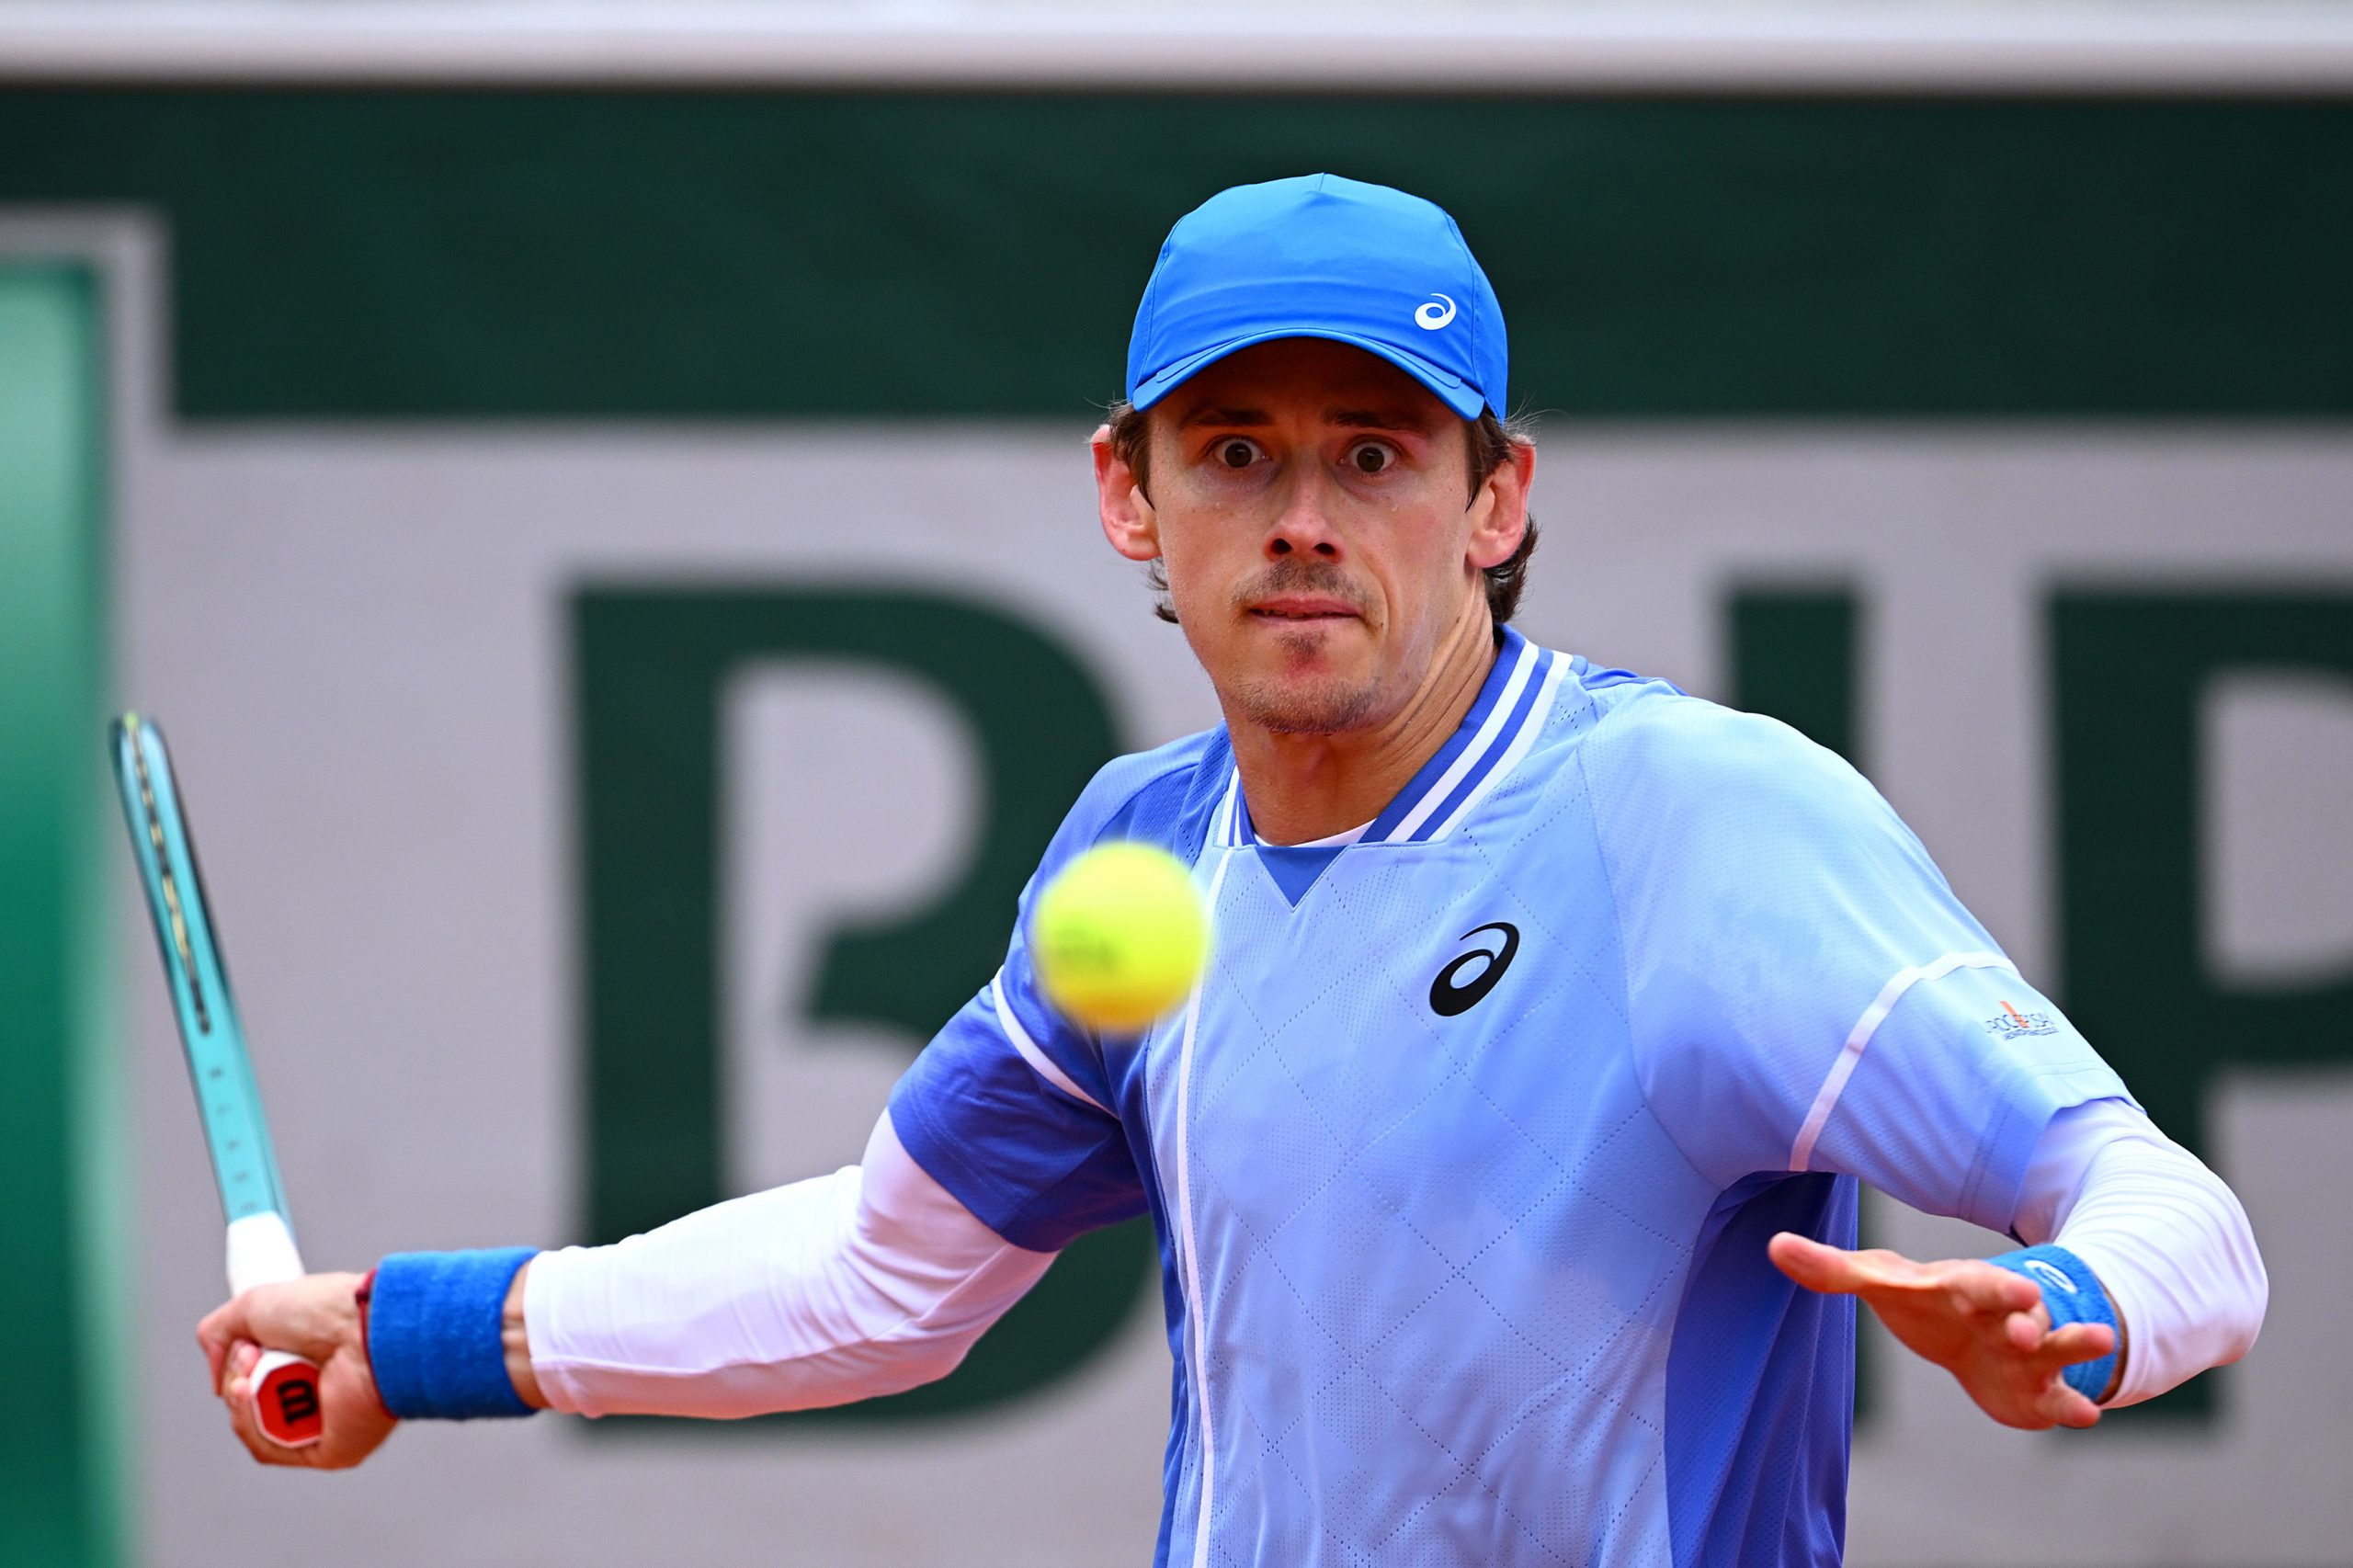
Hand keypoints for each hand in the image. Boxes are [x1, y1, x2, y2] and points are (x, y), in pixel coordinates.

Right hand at [197, 1272, 396, 1467]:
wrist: (363, 1326)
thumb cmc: (325, 1309)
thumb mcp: (253, 1306)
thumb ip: (219, 1335)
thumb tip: (219, 1380)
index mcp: (312, 1361)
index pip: (260, 1381)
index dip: (240, 1369)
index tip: (245, 1345)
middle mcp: (321, 1394)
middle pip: (253, 1407)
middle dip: (239, 1382)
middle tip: (251, 1355)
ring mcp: (326, 1425)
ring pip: (256, 1432)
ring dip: (241, 1402)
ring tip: (253, 1369)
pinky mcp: (330, 1451)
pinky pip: (272, 1450)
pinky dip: (250, 1423)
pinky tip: (249, 1392)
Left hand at [1769, 1233, 2117, 1429]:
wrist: (1976, 1333)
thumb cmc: (1926, 1302)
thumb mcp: (1881, 1283)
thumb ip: (1832, 1270)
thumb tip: (1773, 1244)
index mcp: (1966, 1288)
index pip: (1980, 1283)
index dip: (1997, 1287)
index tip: (2020, 1286)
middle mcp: (2003, 1316)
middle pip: (2023, 1312)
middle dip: (2031, 1313)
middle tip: (2035, 1312)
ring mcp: (2027, 1354)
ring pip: (2055, 1348)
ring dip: (2075, 1345)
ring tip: (2102, 1341)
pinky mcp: (2037, 1392)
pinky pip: (2059, 1399)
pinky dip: (2072, 1405)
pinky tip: (2089, 1414)